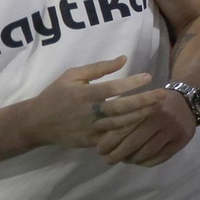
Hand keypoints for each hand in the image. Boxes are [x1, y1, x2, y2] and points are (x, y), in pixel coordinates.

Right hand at [25, 57, 158, 149]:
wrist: (36, 123)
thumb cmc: (56, 94)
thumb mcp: (72, 75)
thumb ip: (98, 68)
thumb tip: (123, 59)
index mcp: (84, 94)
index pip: (112, 88)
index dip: (131, 84)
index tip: (149, 77)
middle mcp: (89, 113)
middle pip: (121, 108)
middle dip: (144, 102)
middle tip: (163, 95)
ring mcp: (90, 129)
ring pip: (121, 125)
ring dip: (141, 116)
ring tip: (158, 107)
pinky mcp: (91, 141)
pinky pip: (114, 138)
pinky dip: (128, 132)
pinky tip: (143, 125)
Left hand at [93, 88, 197, 167]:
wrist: (187, 101)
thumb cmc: (156, 102)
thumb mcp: (138, 102)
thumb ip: (124, 116)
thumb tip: (103, 138)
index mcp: (147, 108)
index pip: (124, 129)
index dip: (110, 141)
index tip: (100, 150)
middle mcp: (161, 119)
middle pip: (135, 143)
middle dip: (118, 154)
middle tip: (108, 160)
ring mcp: (173, 131)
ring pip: (147, 152)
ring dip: (132, 160)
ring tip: (125, 160)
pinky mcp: (182, 141)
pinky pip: (161, 157)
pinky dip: (148, 162)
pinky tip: (140, 161)